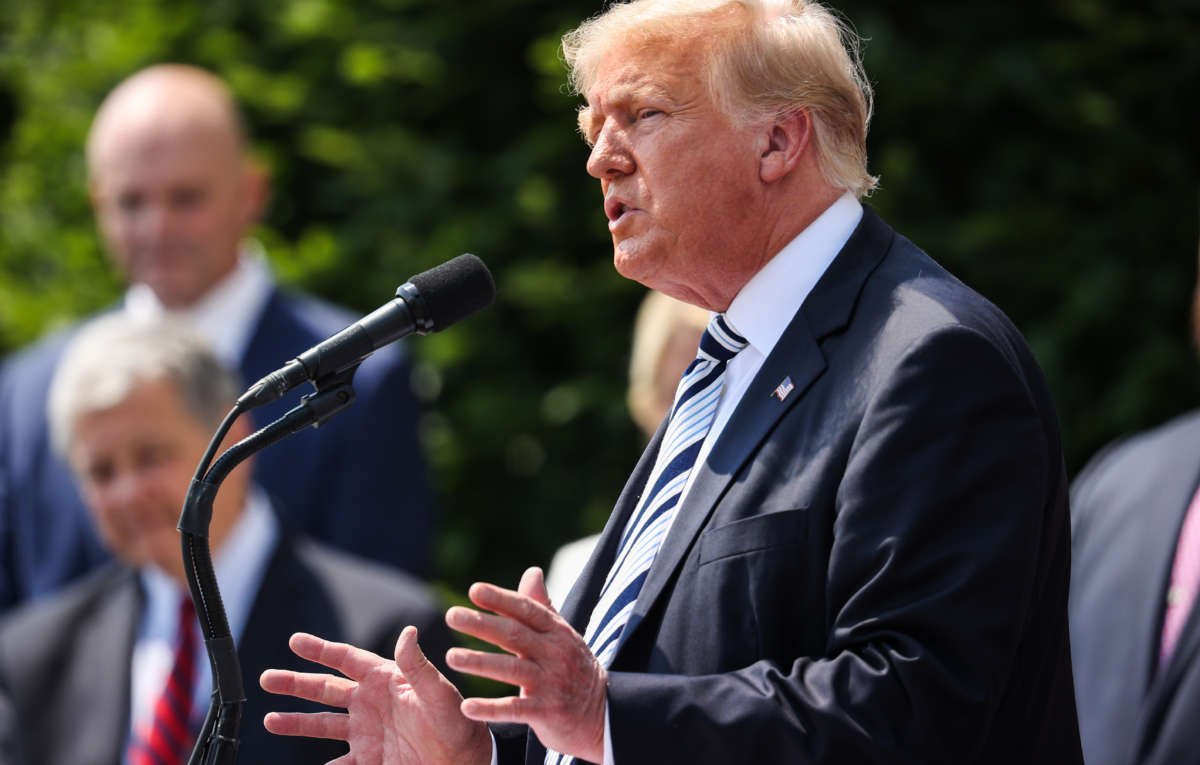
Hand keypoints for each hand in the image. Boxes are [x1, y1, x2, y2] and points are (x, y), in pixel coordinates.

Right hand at [259, 626, 491, 764]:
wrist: (465, 762)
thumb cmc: (458, 723)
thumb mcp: (439, 694)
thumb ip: (418, 667)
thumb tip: (407, 632)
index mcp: (385, 679)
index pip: (347, 659)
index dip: (321, 649)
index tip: (295, 641)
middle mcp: (371, 703)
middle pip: (325, 689)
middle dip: (296, 684)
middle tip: (267, 678)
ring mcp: (367, 732)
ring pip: (322, 724)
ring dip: (296, 723)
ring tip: (270, 720)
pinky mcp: (369, 760)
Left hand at [446, 567, 606, 762]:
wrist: (604, 713)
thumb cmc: (574, 668)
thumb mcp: (563, 635)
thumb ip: (542, 606)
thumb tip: (532, 571)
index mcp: (558, 632)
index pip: (527, 610)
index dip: (501, 599)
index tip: (474, 590)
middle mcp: (555, 654)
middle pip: (515, 635)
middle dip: (482, 625)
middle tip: (452, 616)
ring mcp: (552, 684)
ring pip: (512, 670)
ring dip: (480, 662)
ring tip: (450, 656)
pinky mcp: (548, 713)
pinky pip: (515, 710)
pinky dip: (491, 709)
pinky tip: (467, 707)